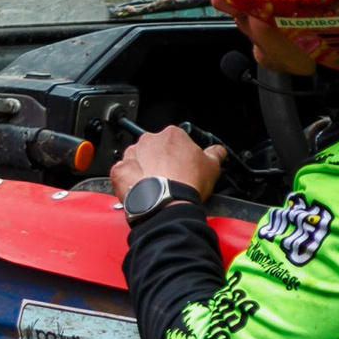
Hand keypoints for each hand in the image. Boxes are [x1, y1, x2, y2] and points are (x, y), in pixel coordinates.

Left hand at [108, 125, 226, 201]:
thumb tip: (218, 150)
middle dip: (160, 160)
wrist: (166, 203)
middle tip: (169, 177)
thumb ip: (216, 153)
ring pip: (137, 159)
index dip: (180, 154)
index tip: (182, 165)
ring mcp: (132, 154)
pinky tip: (141, 190)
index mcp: (172, 134)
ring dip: (143, 169)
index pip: (175, 140)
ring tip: (155, 186)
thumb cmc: (187, 183)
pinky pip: (123, 173)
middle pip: (154, 148)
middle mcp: (149, 140)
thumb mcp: (212, 166)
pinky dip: (129, 180)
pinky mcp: (119, 171)